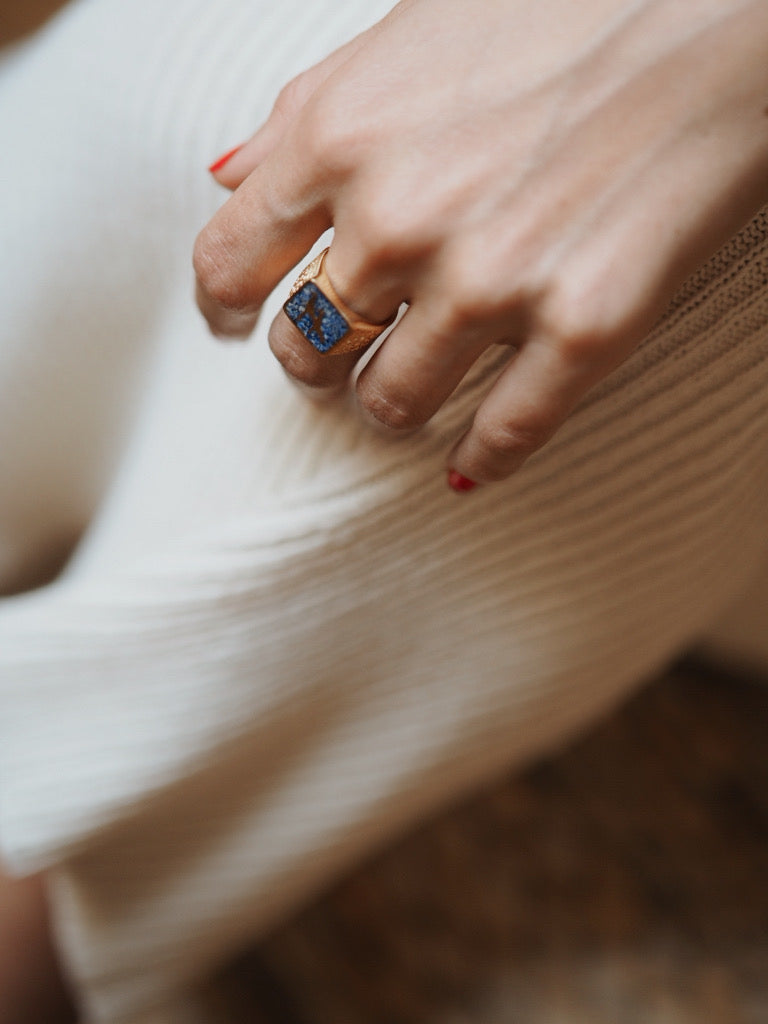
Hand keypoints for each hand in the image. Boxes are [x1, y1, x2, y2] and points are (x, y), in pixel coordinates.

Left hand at [194, 0, 767, 487]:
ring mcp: (490, 281)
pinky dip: (478, 456)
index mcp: (339, 138)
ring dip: (389, 406)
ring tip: (410, 391)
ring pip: (389, 402)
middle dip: (317, 360)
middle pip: (307, 349)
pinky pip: (500, 437)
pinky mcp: (580, 330)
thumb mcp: (402, 37)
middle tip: (344, 355)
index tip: (237, 325)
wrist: (718, 15)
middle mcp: (401, 217)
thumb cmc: (561, 11)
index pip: (229, 265)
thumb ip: (304, 115)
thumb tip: (228, 178)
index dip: (224, 309)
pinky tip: (471, 459)